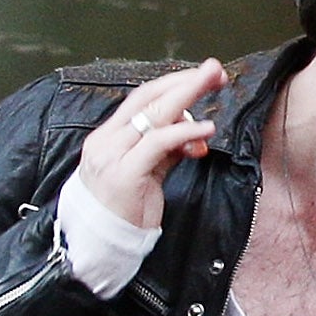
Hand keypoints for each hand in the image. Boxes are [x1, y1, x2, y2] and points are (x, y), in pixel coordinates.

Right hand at [78, 60, 226, 230]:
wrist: (101, 245)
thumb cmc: (124, 209)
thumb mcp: (148, 172)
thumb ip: (167, 150)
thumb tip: (195, 131)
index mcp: (108, 137)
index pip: (141, 99)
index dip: (173, 83)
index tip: (203, 75)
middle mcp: (106, 141)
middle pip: (148, 98)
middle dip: (184, 81)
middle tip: (215, 69)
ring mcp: (112, 156)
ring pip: (154, 115)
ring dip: (188, 96)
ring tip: (215, 86)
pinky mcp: (126, 174)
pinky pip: (159, 143)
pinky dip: (184, 132)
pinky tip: (206, 129)